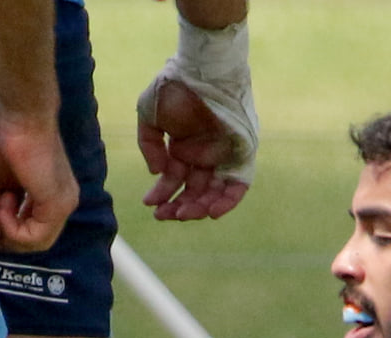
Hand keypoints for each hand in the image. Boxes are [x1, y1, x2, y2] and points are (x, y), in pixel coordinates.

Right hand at [0, 114, 78, 253]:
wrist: (20, 117)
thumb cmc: (3, 139)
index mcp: (46, 197)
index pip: (30, 231)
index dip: (4, 234)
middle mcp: (59, 203)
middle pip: (33, 240)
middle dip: (6, 235)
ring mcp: (62, 205)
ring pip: (36, 243)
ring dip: (8, 228)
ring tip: (0, 200)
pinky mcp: (59, 205)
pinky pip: (36, 237)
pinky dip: (13, 227)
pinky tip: (4, 202)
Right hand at [137, 79, 249, 220]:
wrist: (203, 68)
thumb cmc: (176, 86)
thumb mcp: (149, 115)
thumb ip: (148, 144)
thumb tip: (157, 173)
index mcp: (183, 148)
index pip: (174, 180)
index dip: (162, 194)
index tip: (149, 204)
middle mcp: (204, 156)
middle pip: (194, 192)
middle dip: (178, 207)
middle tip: (164, 215)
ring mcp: (224, 156)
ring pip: (214, 193)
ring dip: (199, 208)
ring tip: (183, 214)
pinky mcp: (242, 155)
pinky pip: (237, 186)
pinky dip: (226, 201)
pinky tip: (210, 211)